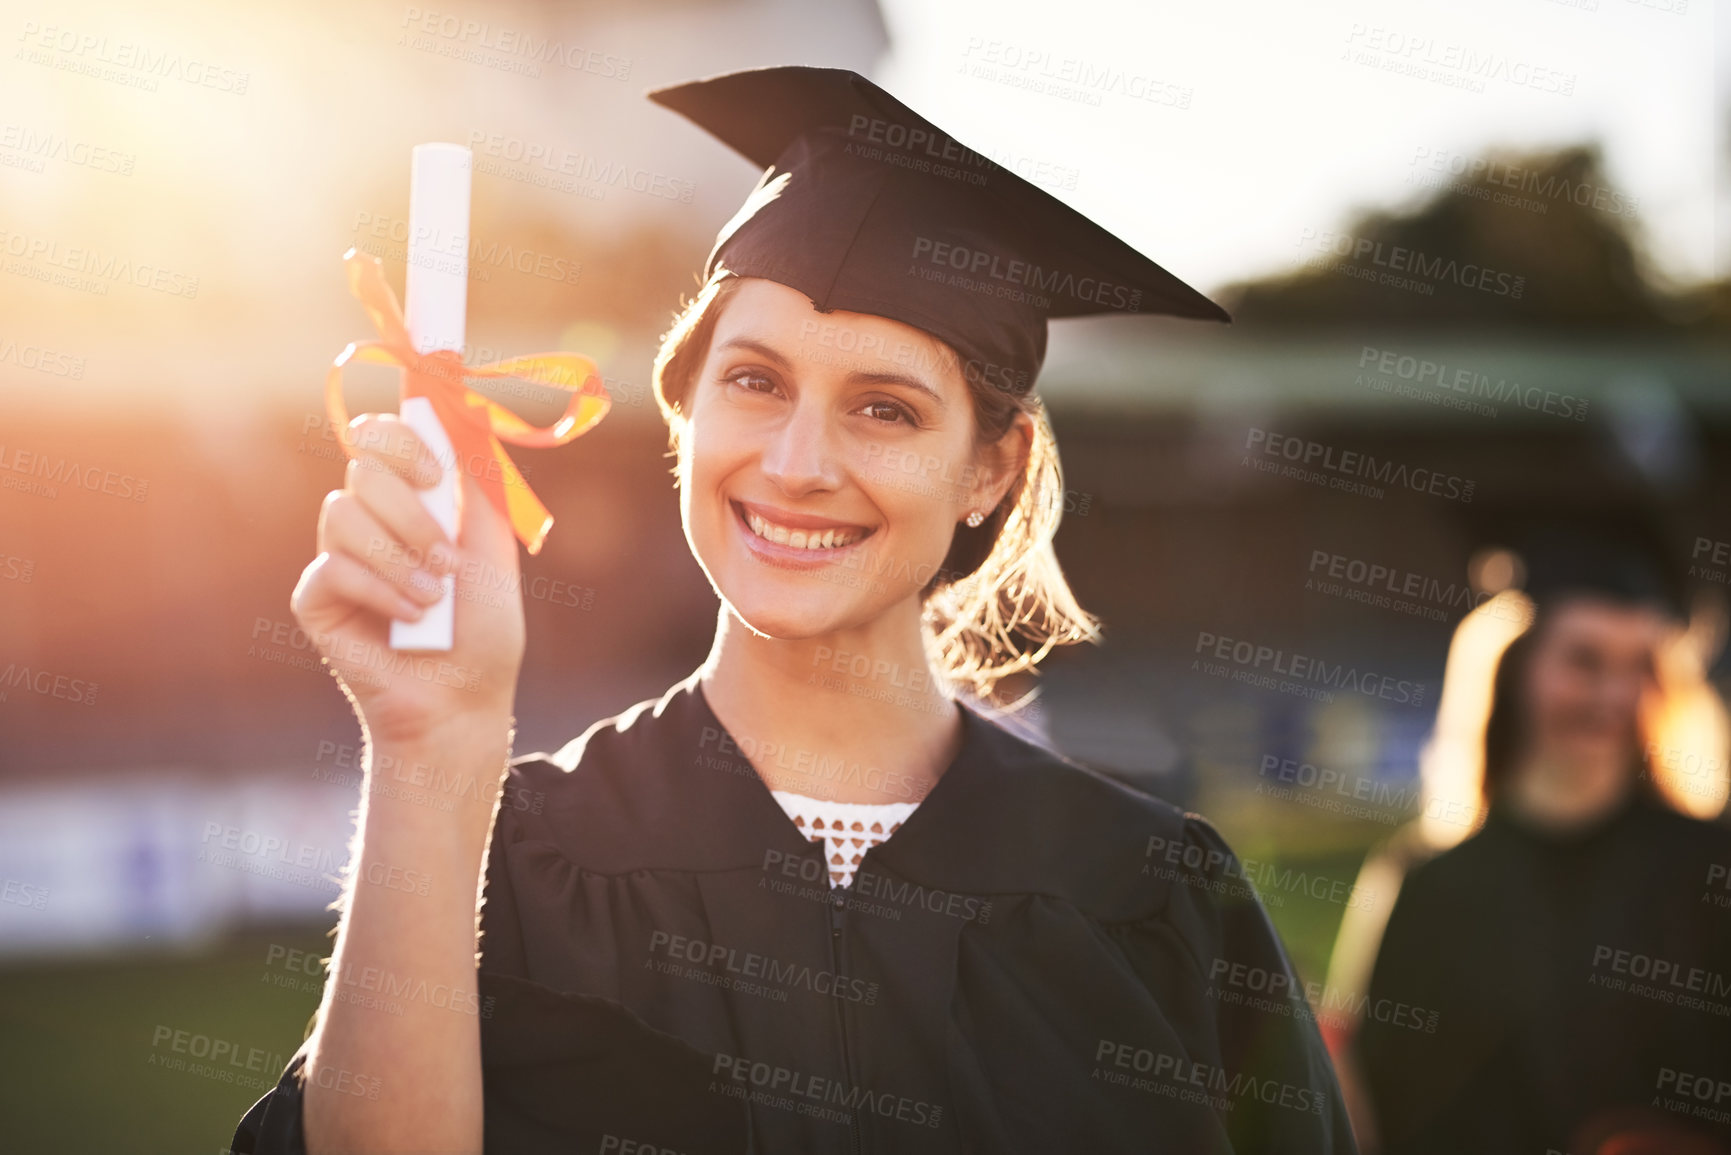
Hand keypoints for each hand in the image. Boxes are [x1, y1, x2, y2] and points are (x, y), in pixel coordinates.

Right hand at [290, 414, 525, 744]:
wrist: (463, 700)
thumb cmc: (483, 631)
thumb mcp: (494, 551)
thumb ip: (478, 488)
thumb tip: (466, 418)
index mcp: (410, 501)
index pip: (380, 437)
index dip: (400, 440)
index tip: (436, 476)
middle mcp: (368, 521)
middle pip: (363, 468)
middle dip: (412, 514)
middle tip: (447, 559)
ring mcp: (338, 557)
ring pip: (342, 513)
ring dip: (399, 557)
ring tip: (433, 599)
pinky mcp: (315, 599)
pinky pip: (332, 568)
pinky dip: (380, 590)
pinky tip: (409, 617)